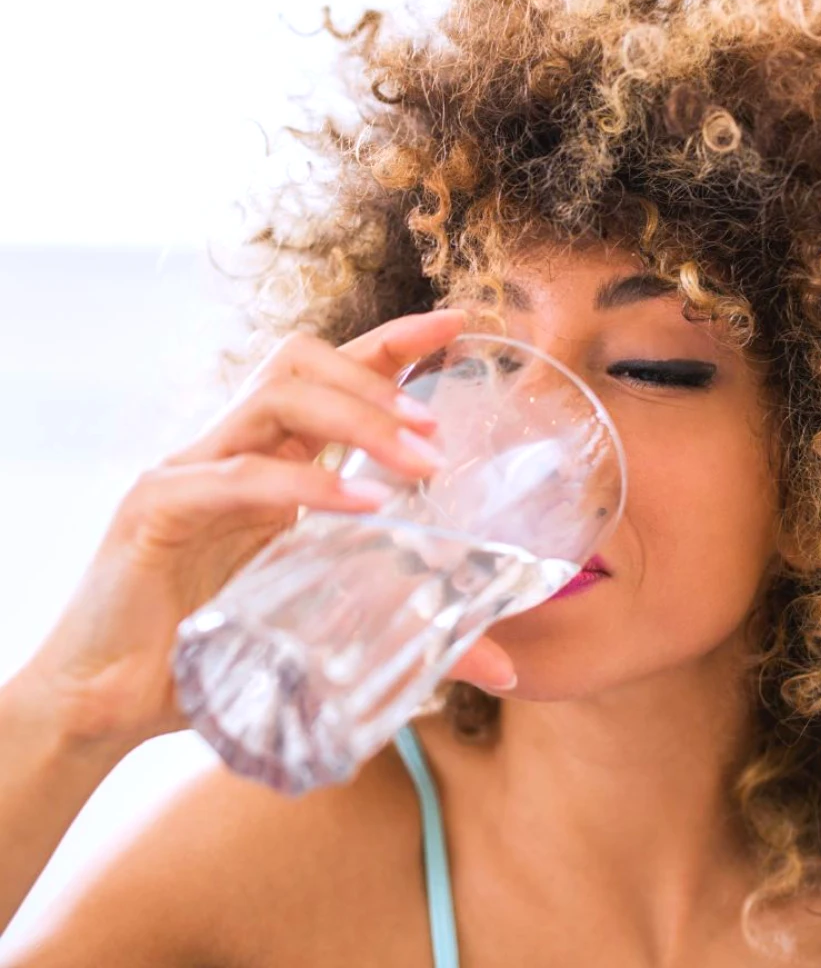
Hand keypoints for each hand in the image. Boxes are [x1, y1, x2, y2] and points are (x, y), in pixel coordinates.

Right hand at [21, 307, 517, 755]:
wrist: (108, 704)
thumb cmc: (218, 653)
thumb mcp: (326, 626)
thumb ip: (411, 630)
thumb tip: (504, 665)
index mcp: (269, 458)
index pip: (333, 373)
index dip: (394, 341)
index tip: (459, 323)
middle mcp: (230, 448)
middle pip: (303, 362)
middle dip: (379, 378)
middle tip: (439, 429)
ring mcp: (190, 470)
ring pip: (274, 396)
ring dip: (357, 417)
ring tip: (418, 461)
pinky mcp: (156, 509)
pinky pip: (238, 476)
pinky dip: (305, 484)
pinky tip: (362, 508)